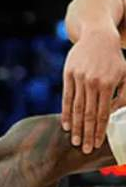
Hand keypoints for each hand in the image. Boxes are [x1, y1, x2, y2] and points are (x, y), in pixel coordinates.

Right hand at [61, 29, 125, 153]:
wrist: (98, 36)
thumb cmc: (115, 59)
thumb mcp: (125, 75)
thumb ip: (123, 96)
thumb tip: (116, 116)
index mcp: (108, 83)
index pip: (103, 113)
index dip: (99, 130)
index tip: (96, 144)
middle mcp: (92, 82)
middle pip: (88, 114)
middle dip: (86, 134)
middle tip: (84, 150)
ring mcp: (78, 79)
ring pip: (76, 108)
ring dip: (75, 127)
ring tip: (73, 141)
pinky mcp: (68, 75)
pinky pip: (66, 98)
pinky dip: (65, 113)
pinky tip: (65, 125)